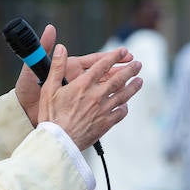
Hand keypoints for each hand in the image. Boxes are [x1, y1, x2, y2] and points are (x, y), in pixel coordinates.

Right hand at [15, 25, 129, 124]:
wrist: (58, 141)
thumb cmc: (51, 115)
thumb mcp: (49, 88)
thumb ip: (57, 66)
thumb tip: (60, 48)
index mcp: (83, 85)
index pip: (102, 66)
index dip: (114, 56)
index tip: (123, 51)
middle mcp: (96, 96)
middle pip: (118, 79)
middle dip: (129, 70)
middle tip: (138, 64)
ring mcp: (103, 110)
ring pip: (123, 95)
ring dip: (133, 87)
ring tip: (140, 80)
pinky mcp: (106, 123)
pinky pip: (120, 113)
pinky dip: (124, 107)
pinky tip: (126, 105)